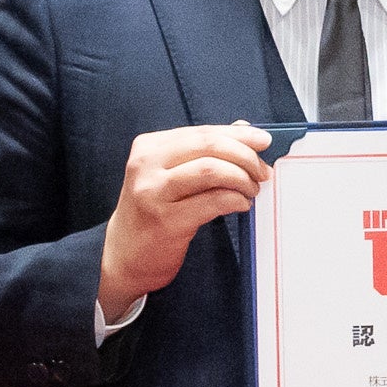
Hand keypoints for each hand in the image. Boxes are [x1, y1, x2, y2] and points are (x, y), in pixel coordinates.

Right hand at [97, 124, 271, 314]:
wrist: (123, 256)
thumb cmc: (152, 213)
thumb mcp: (169, 175)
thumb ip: (201, 152)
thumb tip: (243, 129)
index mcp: (149, 147)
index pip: (202, 132)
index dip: (239, 136)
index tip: (263, 141)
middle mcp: (147, 165)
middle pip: (209, 146)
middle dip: (245, 156)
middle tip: (263, 171)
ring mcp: (153, 192)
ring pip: (211, 170)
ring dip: (242, 178)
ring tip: (252, 189)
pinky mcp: (165, 220)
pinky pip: (212, 202)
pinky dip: (234, 200)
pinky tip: (241, 204)